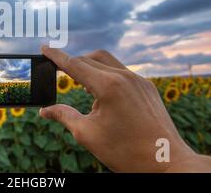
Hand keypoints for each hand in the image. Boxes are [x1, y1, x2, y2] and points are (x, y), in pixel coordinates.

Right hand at [40, 46, 210, 172]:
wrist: (166, 162)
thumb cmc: (126, 151)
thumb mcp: (88, 134)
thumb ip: (64, 116)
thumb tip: (45, 110)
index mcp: (108, 86)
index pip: (74, 65)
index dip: (56, 56)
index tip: (44, 48)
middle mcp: (124, 77)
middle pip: (89, 59)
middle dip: (71, 63)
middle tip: (58, 72)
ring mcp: (138, 80)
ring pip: (107, 60)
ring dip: (89, 65)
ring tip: (79, 81)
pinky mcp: (147, 86)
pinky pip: (121, 70)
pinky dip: (106, 73)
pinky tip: (102, 91)